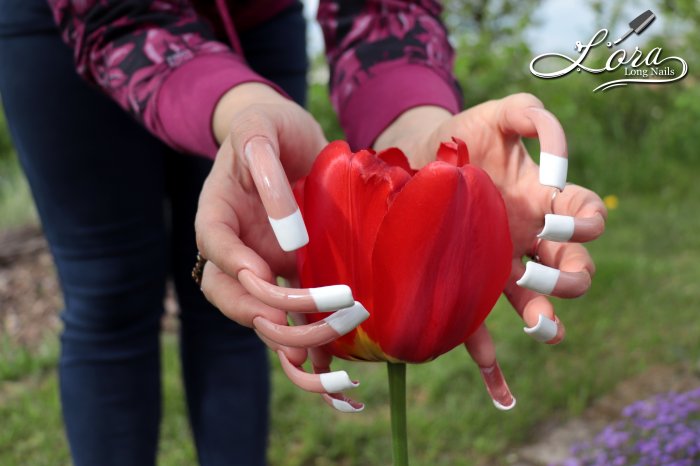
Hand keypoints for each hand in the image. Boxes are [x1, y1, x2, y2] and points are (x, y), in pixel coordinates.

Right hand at [195, 83, 369, 402]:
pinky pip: (294, 319)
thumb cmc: (268, 126)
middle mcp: (236, 251)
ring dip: (296, 348)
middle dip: (274, 318)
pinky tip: (338, 375)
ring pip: (265, 321)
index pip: (218, 250)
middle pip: (237, 299)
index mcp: (217, 217)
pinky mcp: (289, 278)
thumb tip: (289, 236)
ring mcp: (262, 269)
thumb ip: (264, 169)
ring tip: (336, 375)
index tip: (270, 275)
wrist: (286, 138)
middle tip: (325, 319)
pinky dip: (311, 351)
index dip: (240, 268)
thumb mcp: (261, 130)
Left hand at [376, 94, 605, 408]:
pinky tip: (500, 392)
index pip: (586, 219)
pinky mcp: (464, 282)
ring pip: (533, 305)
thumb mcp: (501, 113)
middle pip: (571, 270)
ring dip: (543, 319)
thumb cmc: (463, 134)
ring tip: (539, 327)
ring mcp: (496, 266)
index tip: (563, 219)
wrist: (415, 156)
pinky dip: (492, 363)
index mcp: (544, 201)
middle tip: (547, 270)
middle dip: (571, 278)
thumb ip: (535, 118)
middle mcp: (526, 239)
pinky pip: (479, 330)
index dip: (587, 224)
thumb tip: (557, 156)